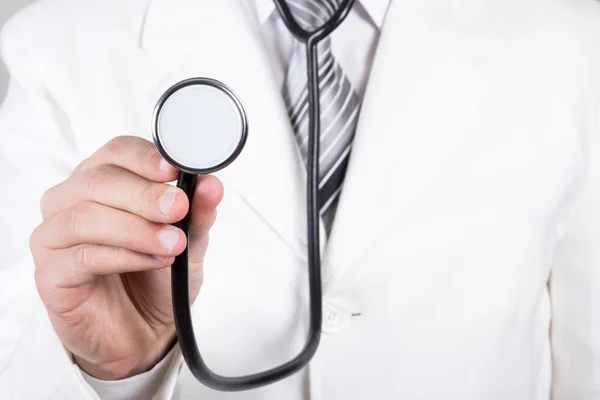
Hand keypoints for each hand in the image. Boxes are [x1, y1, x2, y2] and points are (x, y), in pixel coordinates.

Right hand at [30, 136, 222, 379]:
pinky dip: (123, 256)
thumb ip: (197, 213)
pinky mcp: (49, 273)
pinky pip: (81, 256)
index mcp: (104, 180)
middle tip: (178, 209)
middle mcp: (72, 201)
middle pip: (99, 180)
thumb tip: (211, 185)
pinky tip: (152, 261)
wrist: (142, 331)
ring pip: (86, 216)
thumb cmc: (157, 276)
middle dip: (144, 195)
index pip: (118, 152)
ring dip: (136, 229)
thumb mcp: (189, 242)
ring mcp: (55, 235)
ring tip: (172, 244)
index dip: (146, 158)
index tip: (176, 171)